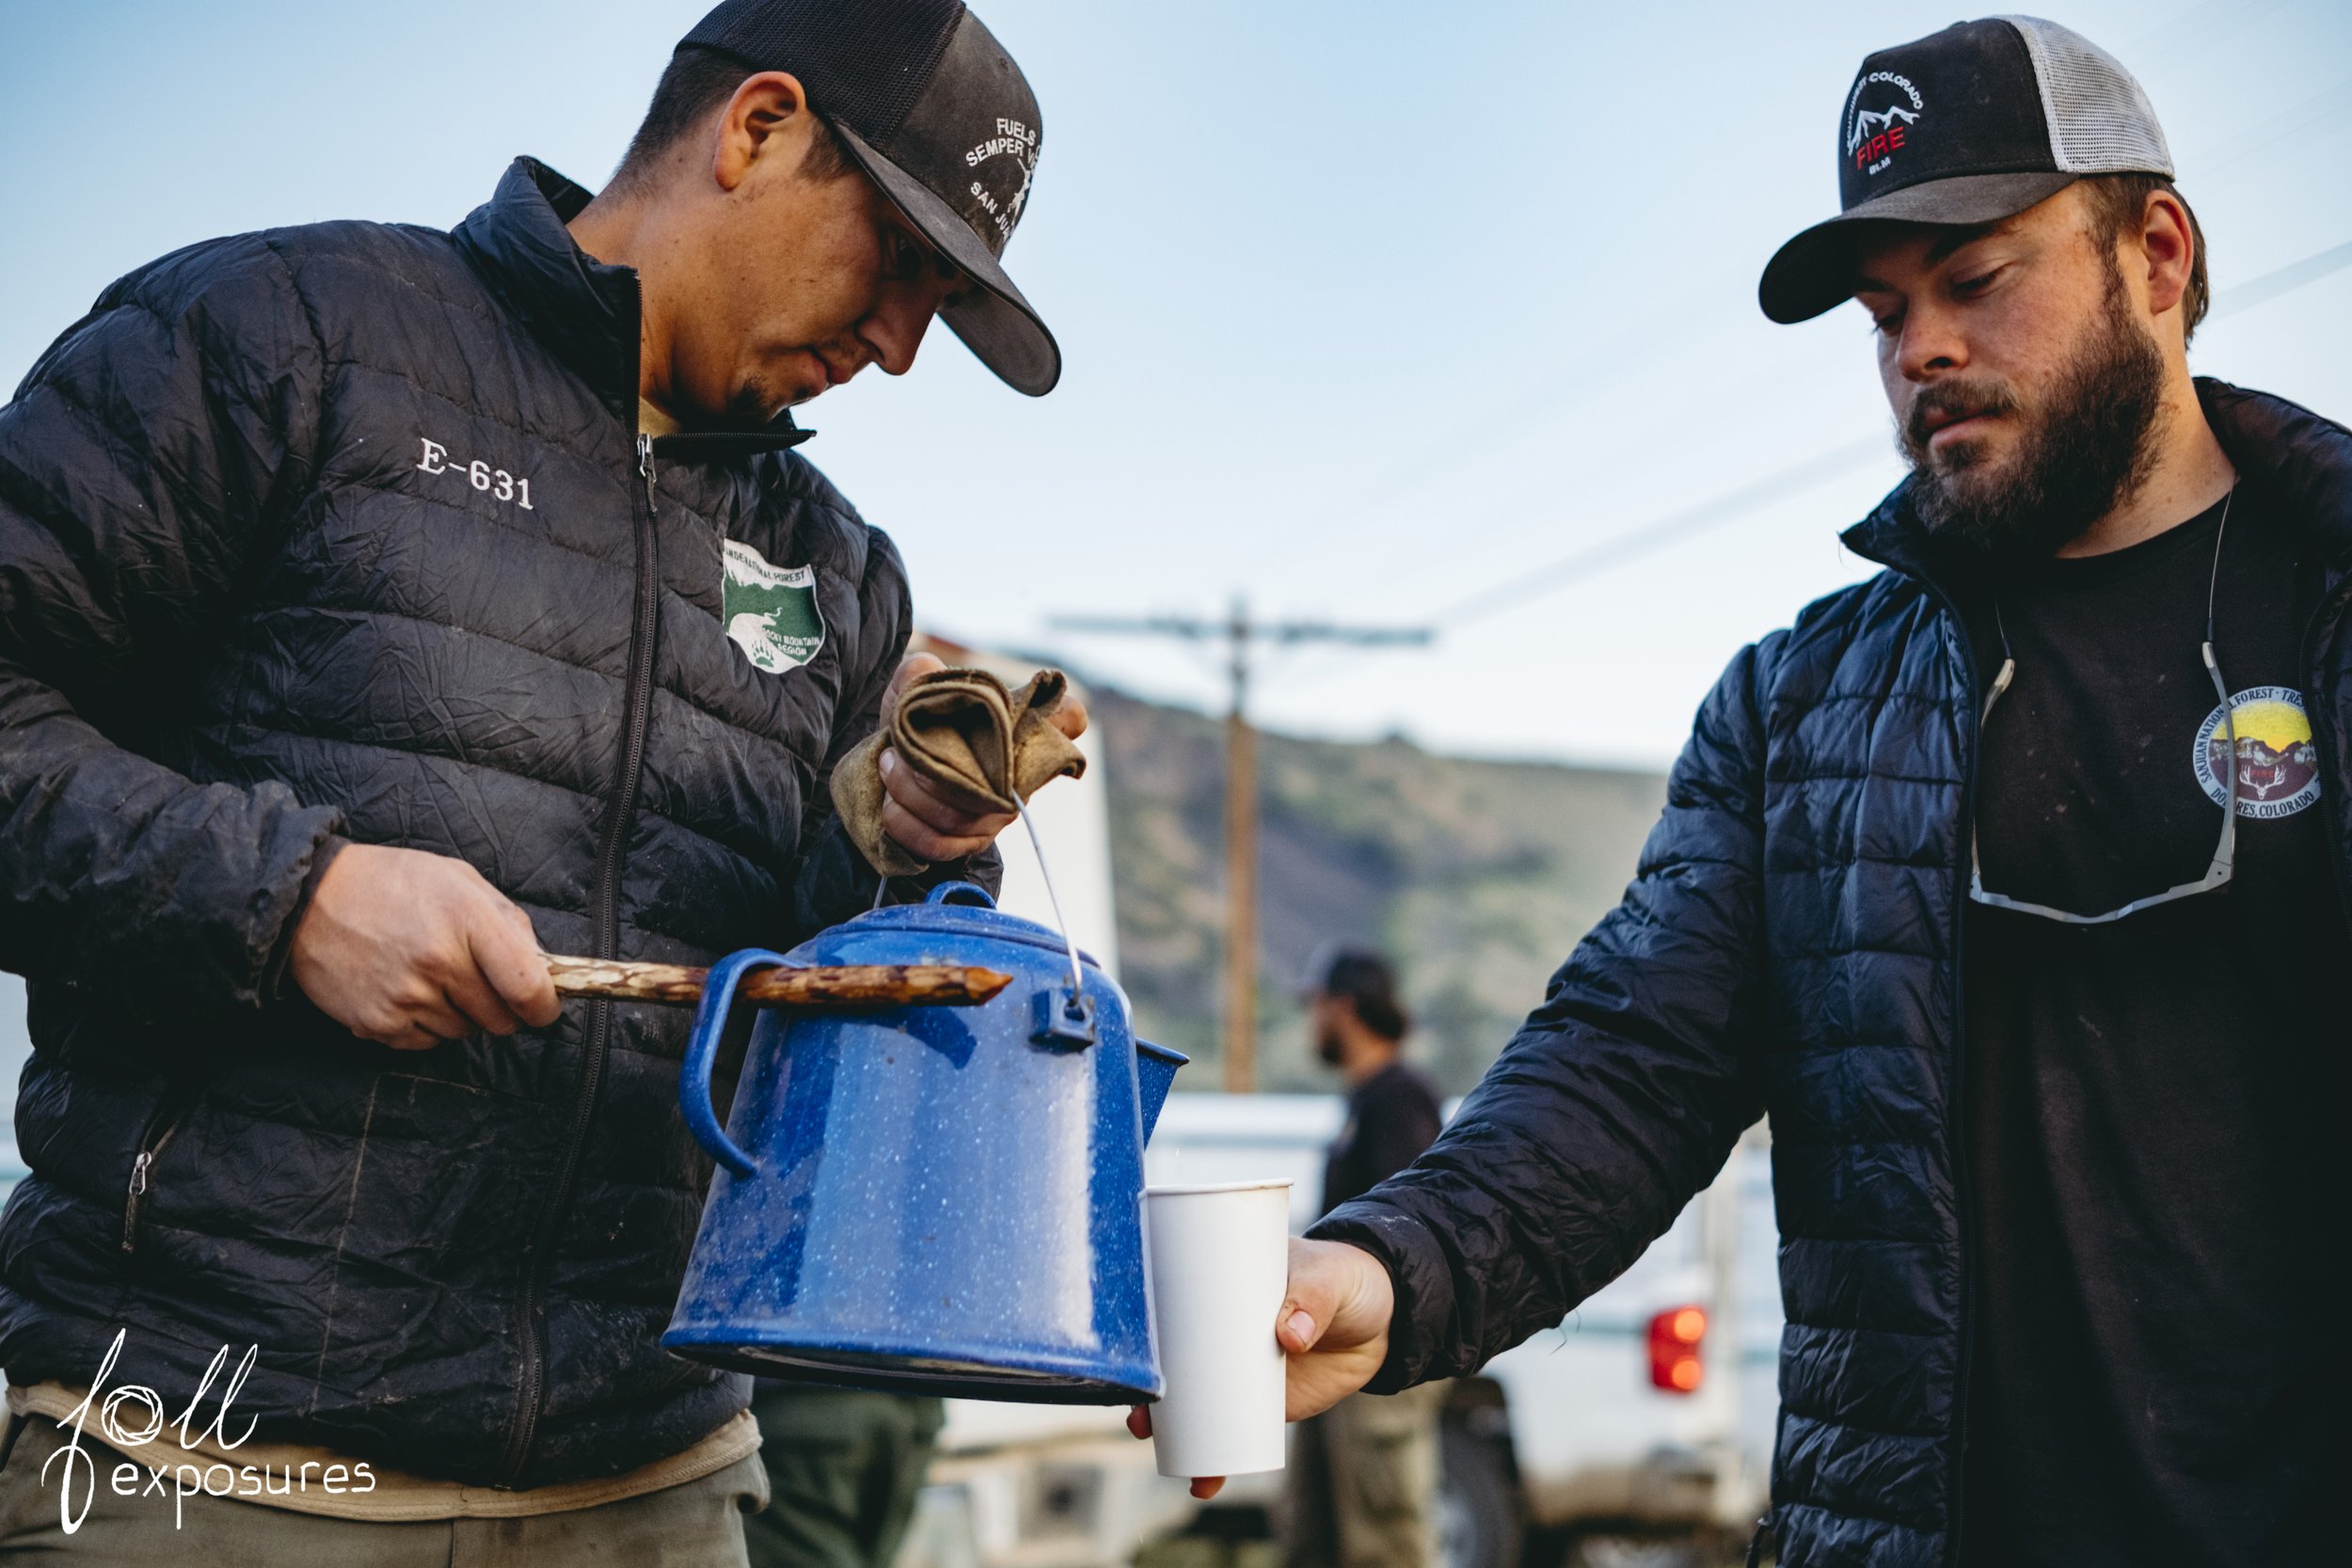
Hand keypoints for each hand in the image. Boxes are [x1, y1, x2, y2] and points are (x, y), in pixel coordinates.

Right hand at [288, 842, 561, 1050]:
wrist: (311, 898)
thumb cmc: (393, 883)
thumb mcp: (459, 880)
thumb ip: (507, 921)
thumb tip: (542, 965)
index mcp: (468, 921)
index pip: (528, 986)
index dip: (544, 1006)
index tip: (542, 1007)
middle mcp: (439, 963)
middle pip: (500, 1019)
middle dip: (502, 1008)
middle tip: (480, 983)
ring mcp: (406, 997)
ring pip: (464, 1032)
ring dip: (461, 1014)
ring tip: (433, 977)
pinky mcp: (378, 1023)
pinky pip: (426, 1043)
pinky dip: (425, 1025)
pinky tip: (406, 990)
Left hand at [877, 652, 1088, 860]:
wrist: (894, 763)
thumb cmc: (919, 720)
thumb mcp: (916, 686)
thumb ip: (919, 674)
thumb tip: (925, 675)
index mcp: (1022, 726)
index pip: (1068, 716)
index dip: (1059, 716)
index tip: (1013, 712)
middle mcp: (1022, 773)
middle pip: (987, 779)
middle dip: (928, 767)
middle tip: (896, 748)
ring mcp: (999, 813)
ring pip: (957, 816)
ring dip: (909, 792)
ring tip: (888, 766)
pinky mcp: (972, 842)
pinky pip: (940, 844)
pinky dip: (907, 824)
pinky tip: (891, 804)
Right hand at [1125, 1237, 1394, 1498]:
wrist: (1385, 1317)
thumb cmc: (1346, 1278)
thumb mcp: (1328, 1278)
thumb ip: (1311, 1299)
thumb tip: (1288, 1335)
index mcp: (1223, 1284)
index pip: (1172, 1307)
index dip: (1146, 1336)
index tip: (1134, 1359)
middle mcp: (1221, 1328)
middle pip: (1172, 1363)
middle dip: (1150, 1393)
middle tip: (1141, 1419)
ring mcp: (1240, 1368)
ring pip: (1195, 1402)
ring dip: (1173, 1430)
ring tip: (1164, 1452)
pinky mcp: (1264, 1400)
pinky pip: (1232, 1430)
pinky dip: (1217, 1457)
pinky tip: (1204, 1481)